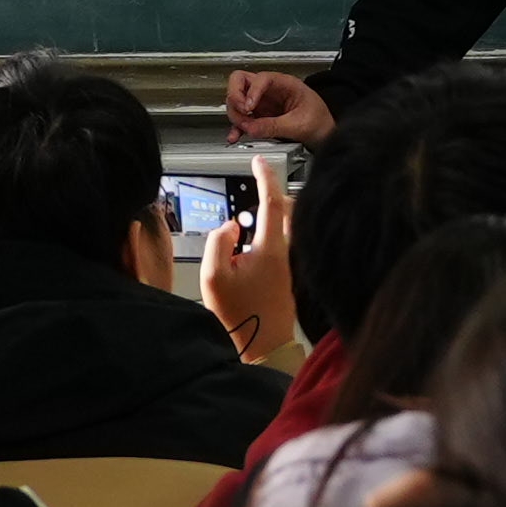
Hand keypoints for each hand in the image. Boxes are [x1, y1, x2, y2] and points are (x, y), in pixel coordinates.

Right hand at [206, 157, 300, 368]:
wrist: (264, 346)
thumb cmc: (240, 315)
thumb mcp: (213, 276)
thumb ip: (218, 242)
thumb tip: (230, 225)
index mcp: (270, 248)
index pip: (272, 200)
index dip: (265, 176)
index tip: (259, 160)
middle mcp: (287, 252)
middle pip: (285, 209)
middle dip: (271, 194)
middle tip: (257, 185)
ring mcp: (292, 263)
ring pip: (287, 225)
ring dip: (272, 215)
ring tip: (250, 221)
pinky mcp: (291, 274)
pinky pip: (286, 242)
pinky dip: (273, 232)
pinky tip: (254, 249)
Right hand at [223, 70, 336, 145]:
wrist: (326, 135)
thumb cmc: (321, 122)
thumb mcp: (299, 124)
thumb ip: (274, 126)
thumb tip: (251, 128)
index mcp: (285, 84)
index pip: (261, 78)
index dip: (252, 91)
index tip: (249, 107)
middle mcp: (270, 90)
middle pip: (241, 82)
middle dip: (236, 97)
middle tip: (242, 112)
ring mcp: (263, 103)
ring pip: (237, 99)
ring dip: (235, 113)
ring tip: (243, 127)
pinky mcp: (260, 117)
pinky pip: (242, 118)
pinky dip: (237, 126)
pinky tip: (235, 135)